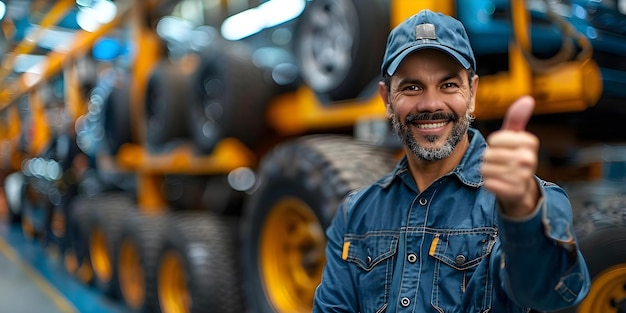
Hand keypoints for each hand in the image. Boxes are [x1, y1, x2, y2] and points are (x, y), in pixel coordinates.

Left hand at [481, 96, 539, 217]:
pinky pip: (488, 183)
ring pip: (486, 169)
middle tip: (499, 162)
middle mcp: (529, 159)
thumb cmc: (514, 157)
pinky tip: (499, 183)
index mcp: (530, 142)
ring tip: (499, 172)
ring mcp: (523, 177)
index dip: (493, 143)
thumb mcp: (514, 137)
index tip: (502, 147)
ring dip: (487, 171)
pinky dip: (489, 183)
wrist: (520, 188)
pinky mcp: (514, 192)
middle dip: (488, 158)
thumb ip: (517, 118)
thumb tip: (528, 99)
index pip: (495, 139)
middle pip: (489, 155)